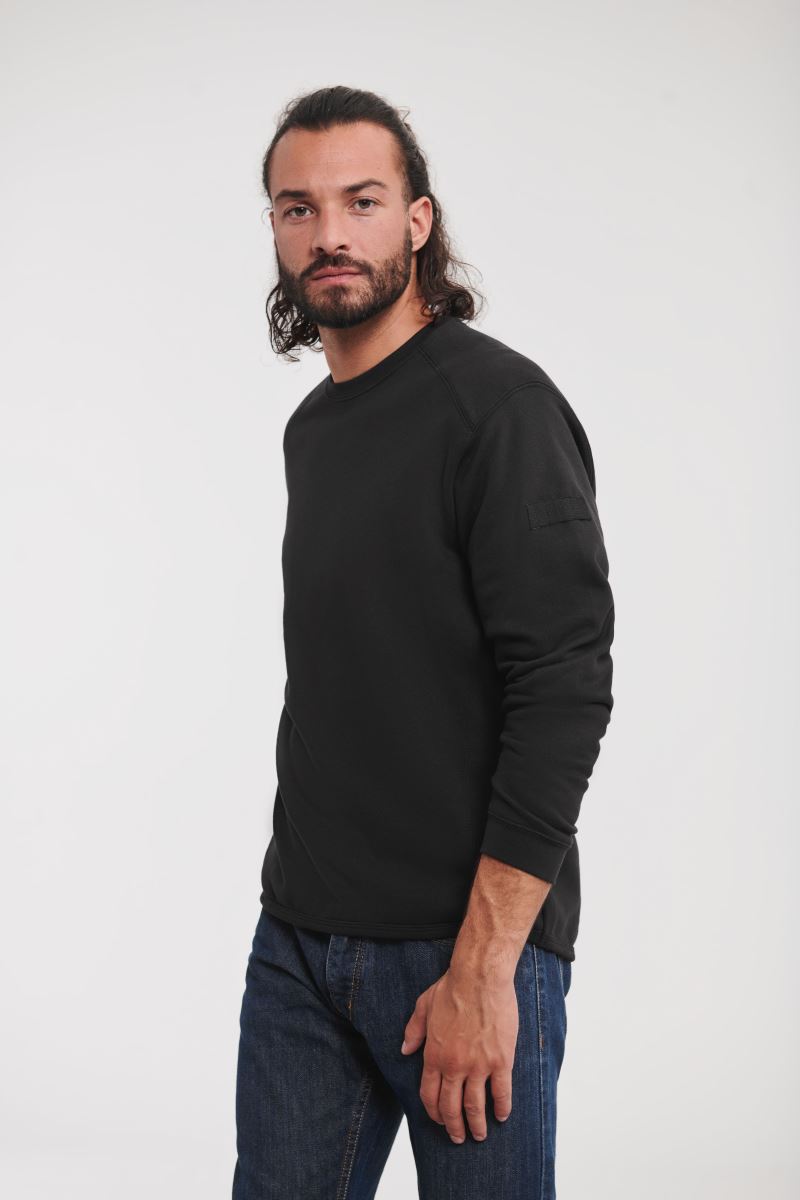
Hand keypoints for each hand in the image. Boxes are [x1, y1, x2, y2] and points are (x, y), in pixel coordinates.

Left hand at [400, 964, 518, 1142]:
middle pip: (451, 1107)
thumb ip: (413, 1031)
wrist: (479, 977)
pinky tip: (502, 1116)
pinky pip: (502, 1093)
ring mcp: (478, 1066)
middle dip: (454, 1127)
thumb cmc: (451, 988)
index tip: (440, 1121)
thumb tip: (405, 1050)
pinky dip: (502, 1108)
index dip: (434, 1113)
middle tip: (458, 1137)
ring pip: (476, 1107)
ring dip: (477, 1126)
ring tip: (479, 1136)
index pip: (429, 1095)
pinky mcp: (501, 1061)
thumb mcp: (423, 1006)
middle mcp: (454, 1065)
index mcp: (434, 1055)